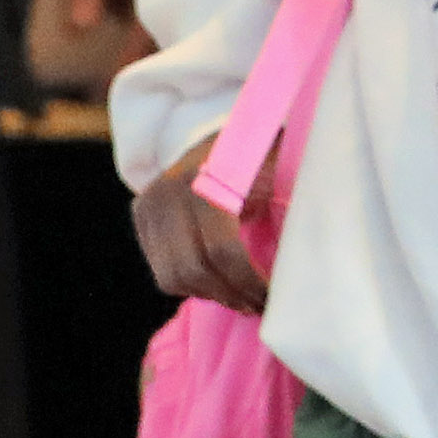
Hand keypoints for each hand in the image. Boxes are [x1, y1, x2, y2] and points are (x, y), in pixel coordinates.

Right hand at [129, 139, 269, 311]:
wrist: (224, 131)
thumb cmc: (262, 155)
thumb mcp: (277, 173)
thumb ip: (284, 207)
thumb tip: (296, 268)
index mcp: (208, 178)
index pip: (221, 249)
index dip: (247, 282)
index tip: (270, 298)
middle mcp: (170, 190)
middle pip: (192, 269)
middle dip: (228, 294)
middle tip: (254, 306)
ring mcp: (149, 202)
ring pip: (171, 276)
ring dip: (207, 294)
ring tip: (237, 298)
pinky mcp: (141, 214)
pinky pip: (160, 269)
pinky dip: (188, 285)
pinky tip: (215, 284)